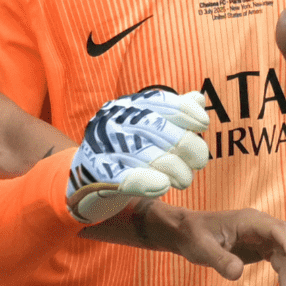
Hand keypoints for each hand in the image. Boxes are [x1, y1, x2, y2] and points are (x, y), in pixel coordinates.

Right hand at [68, 90, 209, 223]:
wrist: (82, 185)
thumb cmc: (124, 156)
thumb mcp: (146, 133)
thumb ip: (171, 115)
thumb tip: (198, 99)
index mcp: (125, 108)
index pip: (159, 102)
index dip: (184, 111)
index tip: (202, 124)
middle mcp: (112, 122)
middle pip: (158, 128)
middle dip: (187, 146)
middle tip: (198, 163)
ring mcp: (103, 148)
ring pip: (149, 155)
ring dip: (175, 170)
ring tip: (184, 180)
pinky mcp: (97, 177)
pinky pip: (127, 177)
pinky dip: (148, 182)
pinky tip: (163, 186)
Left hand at [155, 205, 285, 285]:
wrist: (188, 234)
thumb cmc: (194, 236)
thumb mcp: (203, 248)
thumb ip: (219, 259)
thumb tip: (237, 274)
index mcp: (249, 220)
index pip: (277, 230)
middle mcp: (262, 228)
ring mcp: (264, 239)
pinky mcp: (263, 250)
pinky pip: (281, 267)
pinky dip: (284, 285)